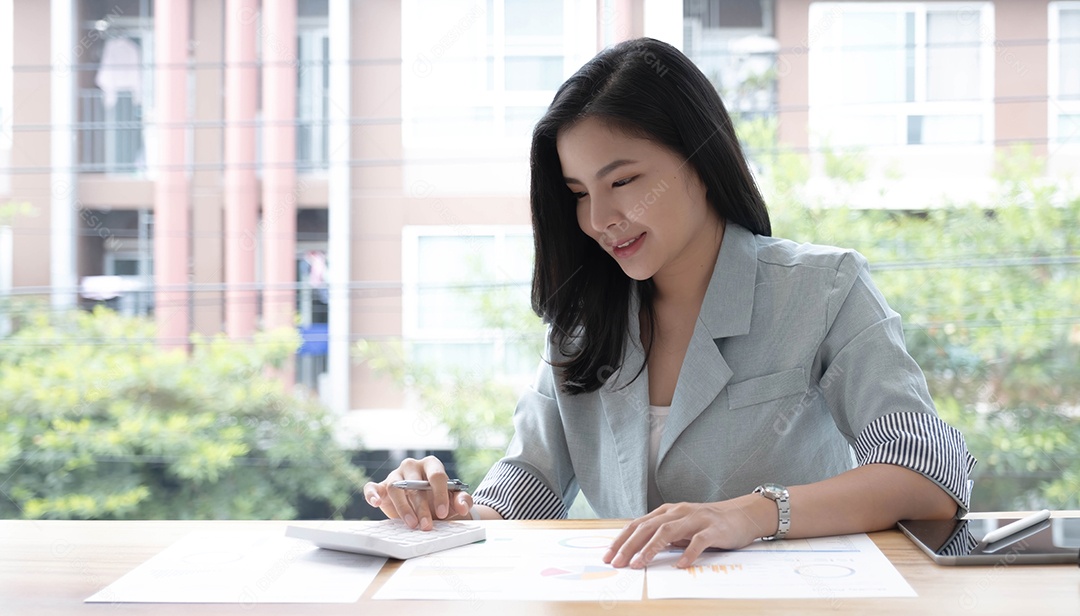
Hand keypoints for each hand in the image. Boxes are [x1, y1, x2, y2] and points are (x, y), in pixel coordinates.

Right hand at [362, 455, 473, 529]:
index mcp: (431, 465)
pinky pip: (372, 487)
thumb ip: (462, 500)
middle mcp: (412, 467)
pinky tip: (377, 503)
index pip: (436, 476)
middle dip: (421, 507)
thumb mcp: (455, 501)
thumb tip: (461, 505)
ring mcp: (395, 475)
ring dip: (403, 507)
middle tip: (427, 526)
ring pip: (395, 487)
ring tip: (412, 524)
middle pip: (414, 484)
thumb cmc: (441, 501)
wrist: (429, 507)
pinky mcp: (381, 487)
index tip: (443, 512)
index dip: (440, 494)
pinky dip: (372, 494)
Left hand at [603, 495, 773, 568]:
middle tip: (617, 562)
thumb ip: (663, 534)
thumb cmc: (707, 523)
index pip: (638, 524)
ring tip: (639, 563)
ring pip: (667, 531)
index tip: (609, 555)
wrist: (742, 514)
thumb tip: (638, 550)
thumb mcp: (681, 526)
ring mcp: (695, 519)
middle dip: (629, 545)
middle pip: (648, 527)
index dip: (621, 539)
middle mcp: (678, 512)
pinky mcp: (713, 528)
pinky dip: (688, 553)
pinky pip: (698, 540)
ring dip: (651, 548)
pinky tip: (680, 565)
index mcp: (667, 511)